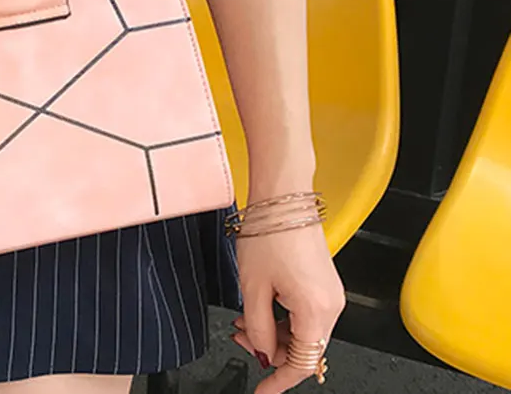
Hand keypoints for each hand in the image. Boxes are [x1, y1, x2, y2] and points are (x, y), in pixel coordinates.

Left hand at [231, 225, 345, 392]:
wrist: (283, 196)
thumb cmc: (269, 232)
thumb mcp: (253, 286)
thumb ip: (257, 328)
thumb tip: (259, 351)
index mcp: (316, 312)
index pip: (299, 365)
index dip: (277, 382)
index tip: (261, 392)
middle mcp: (331, 306)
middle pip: (301, 350)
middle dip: (267, 348)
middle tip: (237, 335)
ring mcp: (330, 294)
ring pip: (301, 332)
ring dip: (272, 331)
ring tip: (243, 317)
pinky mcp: (324, 283)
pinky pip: (304, 313)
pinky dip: (281, 316)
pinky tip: (259, 305)